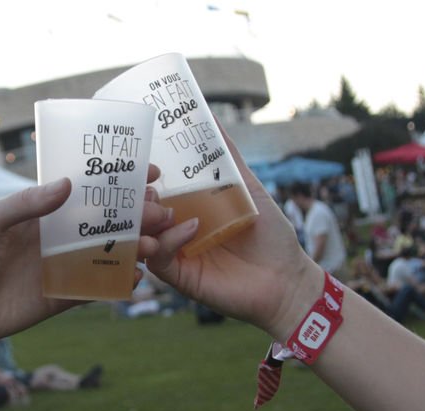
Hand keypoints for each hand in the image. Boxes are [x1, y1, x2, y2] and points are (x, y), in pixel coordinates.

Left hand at [0, 169, 173, 349]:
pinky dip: (122, 282)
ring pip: (110, 252)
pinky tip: (140, 276)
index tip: (149, 173)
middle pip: (108, 220)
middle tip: (161, 212)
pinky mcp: (65, 296)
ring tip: (155, 244)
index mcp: (43, 211)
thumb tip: (69, 185)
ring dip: (136, 246)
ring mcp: (64, 265)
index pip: (88, 189)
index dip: (119, 180)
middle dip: (138, 215)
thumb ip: (26, 203)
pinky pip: (100, 287)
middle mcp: (58, 235)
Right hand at [140, 128, 323, 338]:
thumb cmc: (270, 236)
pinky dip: (167, 242)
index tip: (147, 164)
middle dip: (138, 199)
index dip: (143, 178)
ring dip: (146, 220)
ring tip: (163, 209)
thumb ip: (227, 158)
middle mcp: (176, 231)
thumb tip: (211, 117)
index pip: (154, 191)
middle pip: (140, 214)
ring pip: (140, 237)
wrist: (286, 279)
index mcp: (187, 209)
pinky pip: (158, 258)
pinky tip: (188, 229)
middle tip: (149, 187)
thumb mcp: (247, 188)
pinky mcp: (180, 277)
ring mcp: (176, 255)